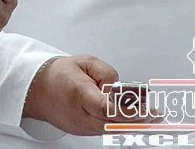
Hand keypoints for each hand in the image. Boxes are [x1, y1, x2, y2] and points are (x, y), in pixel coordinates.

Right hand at [23, 55, 157, 134]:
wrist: (37, 90)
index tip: (148, 109)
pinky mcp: (84, 131)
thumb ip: (106, 73)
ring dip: (133, 123)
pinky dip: (121, 124)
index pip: (107, 108)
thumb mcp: (84, 62)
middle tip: (158, 114)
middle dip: (139, 120)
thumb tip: (120, 88)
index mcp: (80, 93)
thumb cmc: (58, 75)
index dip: (130, 111)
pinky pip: (106, 130)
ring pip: (112, 130)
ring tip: (152, 115)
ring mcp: (82, 126)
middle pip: (114, 124)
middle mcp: (81, 114)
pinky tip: (135, 118)